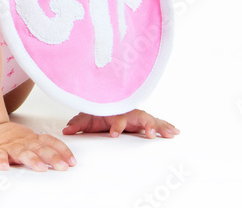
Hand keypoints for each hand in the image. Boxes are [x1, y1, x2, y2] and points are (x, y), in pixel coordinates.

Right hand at [0, 121, 75, 171]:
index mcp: (32, 139)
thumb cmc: (9, 137)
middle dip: (52, 157)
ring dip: (31, 160)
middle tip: (62, 166)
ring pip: (22, 153)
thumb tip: (65, 160)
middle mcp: (23, 142)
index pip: (50, 142)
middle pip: (40, 149)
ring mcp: (9, 146)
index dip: (62, 151)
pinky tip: (4, 167)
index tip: (72, 161)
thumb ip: (43, 147)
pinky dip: (1, 161)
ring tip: (40, 168)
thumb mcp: (29, 139)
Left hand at [62, 109, 179, 138]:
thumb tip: (66, 131)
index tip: (114, 134)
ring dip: (160, 126)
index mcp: (115, 111)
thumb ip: (77, 123)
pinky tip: (175, 132)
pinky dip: (166, 126)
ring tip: (171, 133)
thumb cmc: (97, 113)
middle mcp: (129, 112)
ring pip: (151, 119)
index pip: (117, 117)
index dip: (117, 125)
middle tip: (150, 134)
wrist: (103, 106)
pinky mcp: (144, 121)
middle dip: (146, 124)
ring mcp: (138, 116)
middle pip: (140, 116)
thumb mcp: (86, 118)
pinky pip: (157, 123)